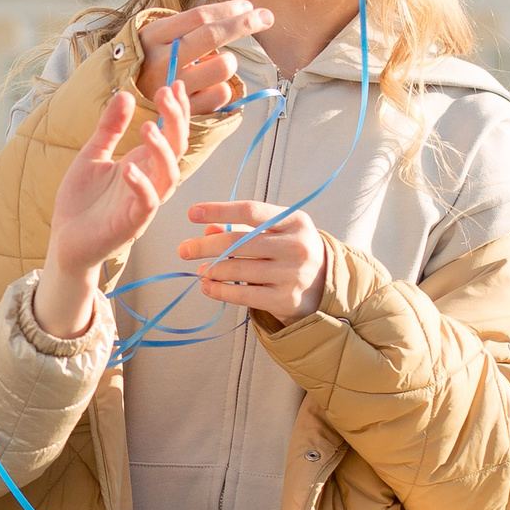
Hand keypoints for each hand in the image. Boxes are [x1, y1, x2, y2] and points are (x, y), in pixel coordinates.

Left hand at [34, 84, 185, 337]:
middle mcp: (150, 181)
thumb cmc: (81, 201)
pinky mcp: (132, 223)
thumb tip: (125, 94)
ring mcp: (144, 202)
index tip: (175, 83)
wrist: (65, 239)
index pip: (170, 133)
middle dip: (176, 121)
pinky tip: (127, 167)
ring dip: (161, 150)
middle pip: (176, 148)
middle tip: (167, 94)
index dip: (176, 110)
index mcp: (143, 163)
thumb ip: (109, 128)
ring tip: (148, 128)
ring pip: (168, 175)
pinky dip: (141, 185)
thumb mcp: (91, 155)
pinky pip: (146, 203)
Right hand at [137, 0, 274, 117]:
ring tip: (212, 67)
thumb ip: (184, 27)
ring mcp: (173, 88)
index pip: (199, 17)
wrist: (114, 106)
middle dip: (245, 23)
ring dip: (227, 63)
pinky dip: (222, 88)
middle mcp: (162, 61)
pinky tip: (208, 89)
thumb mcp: (154, 39)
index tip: (249, 6)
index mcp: (153, 37)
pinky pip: (223, 93)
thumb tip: (233, 14)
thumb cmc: (144, 66)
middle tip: (265, 16)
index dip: (229, 10)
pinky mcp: (186, 112)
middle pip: (213, 36)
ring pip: (223, 66)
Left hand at [176, 200, 327, 322]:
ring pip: (239, 270)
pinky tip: (207, 286)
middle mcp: (296, 245)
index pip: (250, 211)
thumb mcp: (275, 232)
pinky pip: (243, 295)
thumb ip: (243, 228)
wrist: (326, 285)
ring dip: (212, 270)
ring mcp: (293, 274)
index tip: (192, 213)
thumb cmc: (290, 251)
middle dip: (205, 246)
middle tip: (184, 250)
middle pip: (240, 242)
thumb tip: (206, 230)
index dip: (219, 211)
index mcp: (294, 221)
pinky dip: (219, 291)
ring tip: (199, 269)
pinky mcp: (285, 299)